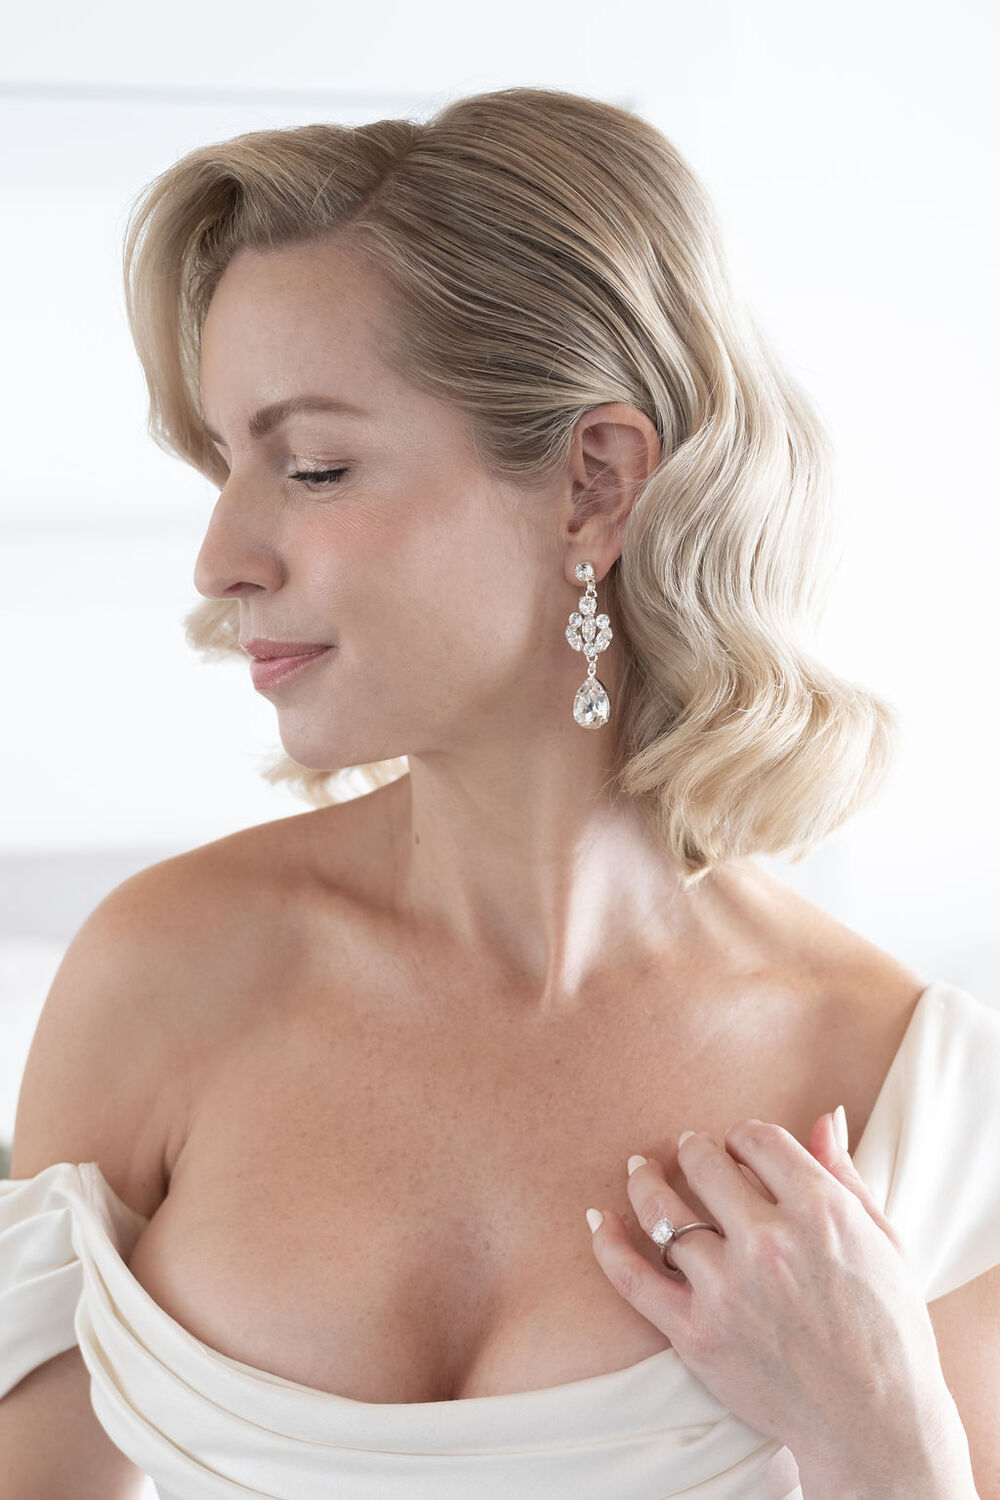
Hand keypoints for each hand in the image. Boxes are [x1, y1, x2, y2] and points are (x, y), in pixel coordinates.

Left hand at [586, 1112, 955, 1473]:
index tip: (738, 1144)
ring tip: (639, 1169)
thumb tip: (822, 1118)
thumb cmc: (889, 1329)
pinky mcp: (696, 1333)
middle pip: (705, 1163)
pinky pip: (633, 1278)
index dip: (743, 1135)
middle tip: (688, 1149)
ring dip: (645, 1181)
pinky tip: (599, 1219)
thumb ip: (845, 1175)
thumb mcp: (884, 1241)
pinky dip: (609, 1244)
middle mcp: (769, 1242)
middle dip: (694, 1149)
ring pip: (664, 1211)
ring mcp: (727, 1288)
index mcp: (821, 1212)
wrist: (875, 1424)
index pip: (758, 1139)